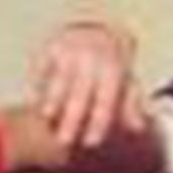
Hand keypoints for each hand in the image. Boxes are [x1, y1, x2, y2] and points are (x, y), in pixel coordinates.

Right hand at [32, 20, 143, 148]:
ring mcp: (72, 48)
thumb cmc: (111, 65)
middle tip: (64, 142)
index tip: (91, 143)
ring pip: (61, 78)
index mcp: (114, 66)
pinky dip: (38, 83)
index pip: (107, 98)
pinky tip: (34, 102)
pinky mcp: (53, 45)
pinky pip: (44, 66)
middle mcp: (93, 56)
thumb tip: (139, 127)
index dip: (100, 121)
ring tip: (48, 119)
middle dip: (73, 118)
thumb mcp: (124, 81)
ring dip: (53, 99)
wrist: (98, 29)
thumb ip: (130, 104)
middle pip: (81, 92)